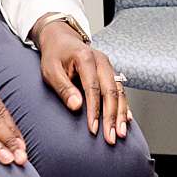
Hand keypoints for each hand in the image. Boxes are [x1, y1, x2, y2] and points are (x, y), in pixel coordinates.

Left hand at [36, 21, 130, 142]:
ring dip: (121, 114)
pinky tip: (126, 119)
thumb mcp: (50, 70)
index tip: (93, 128)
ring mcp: (108, 67)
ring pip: (119, 92)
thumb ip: (63, 88)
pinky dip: (124, 106)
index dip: (95, 110)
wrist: (61, 39)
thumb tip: (76, 106)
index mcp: (86, 59)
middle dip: (112, 117)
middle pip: (111, 92)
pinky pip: (120, 90)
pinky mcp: (110, 73)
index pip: (93, 88)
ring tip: (120, 133)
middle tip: (111, 137)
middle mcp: (101, 62)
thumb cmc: (54, 55)